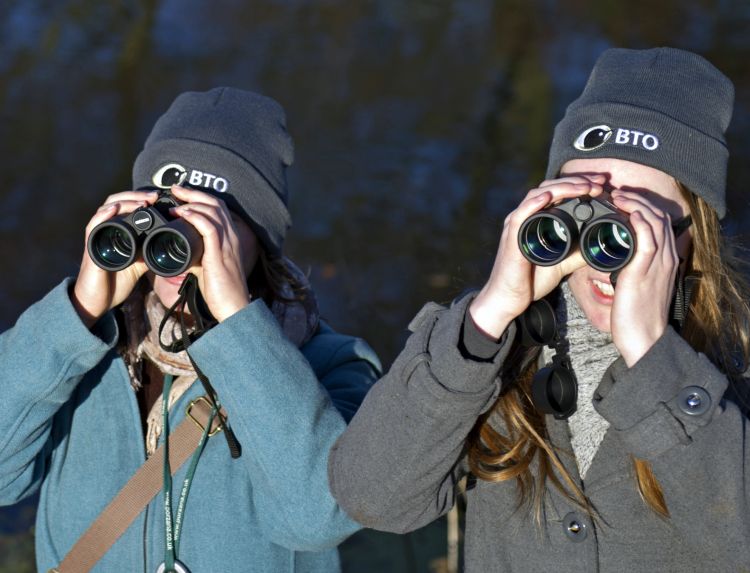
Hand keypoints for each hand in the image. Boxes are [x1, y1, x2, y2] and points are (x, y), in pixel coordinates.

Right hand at [72, 190, 158, 327]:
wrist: (99, 301)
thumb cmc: (116, 282)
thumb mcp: (139, 264)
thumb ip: (149, 252)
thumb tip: (169, 245)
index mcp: (117, 231)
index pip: (126, 205)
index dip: (141, 198)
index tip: (160, 197)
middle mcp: (105, 229)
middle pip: (117, 202)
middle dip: (136, 196)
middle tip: (154, 196)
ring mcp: (97, 236)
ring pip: (106, 209)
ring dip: (124, 202)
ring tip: (141, 202)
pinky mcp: (90, 247)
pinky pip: (93, 227)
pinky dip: (103, 216)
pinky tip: (113, 210)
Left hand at [168, 185, 257, 321]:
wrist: (233, 308)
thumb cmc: (219, 292)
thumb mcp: (205, 268)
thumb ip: (194, 256)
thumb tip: (177, 252)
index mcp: (230, 239)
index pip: (218, 208)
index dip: (200, 198)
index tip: (181, 195)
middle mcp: (231, 237)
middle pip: (216, 203)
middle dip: (194, 193)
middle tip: (175, 189)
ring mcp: (227, 243)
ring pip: (213, 210)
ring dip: (192, 201)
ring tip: (175, 199)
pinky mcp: (220, 253)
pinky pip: (209, 226)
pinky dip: (195, 216)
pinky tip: (182, 213)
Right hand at [469, 175, 605, 338]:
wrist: (510, 298)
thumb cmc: (530, 280)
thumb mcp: (562, 263)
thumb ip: (578, 252)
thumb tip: (599, 245)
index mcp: (538, 219)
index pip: (559, 192)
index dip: (580, 183)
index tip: (602, 183)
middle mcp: (526, 217)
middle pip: (551, 187)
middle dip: (577, 181)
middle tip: (600, 181)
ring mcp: (517, 225)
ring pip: (538, 195)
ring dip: (562, 187)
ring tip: (584, 186)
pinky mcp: (511, 237)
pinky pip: (520, 215)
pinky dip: (533, 204)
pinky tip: (548, 197)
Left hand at [609, 190, 679, 365]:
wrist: (643, 339)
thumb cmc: (634, 315)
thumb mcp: (634, 284)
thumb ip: (628, 267)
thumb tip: (612, 257)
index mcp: (664, 259)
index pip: (659, 221)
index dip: (641, 206)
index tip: (619, 200)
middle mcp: (666, 256)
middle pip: (658, 215)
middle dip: (637, 199)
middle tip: (614, 193)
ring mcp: (659, 262)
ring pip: (654, 221)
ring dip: (635, 204)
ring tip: (616, 196)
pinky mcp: (646, 270)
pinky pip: (649, 238)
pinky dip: (640, 221)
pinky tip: (628, 212)